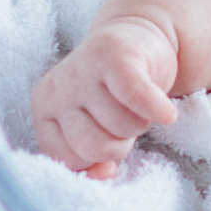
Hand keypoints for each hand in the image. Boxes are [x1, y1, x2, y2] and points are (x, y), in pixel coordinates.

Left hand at [29, 15, 180, 176]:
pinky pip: (135, 96)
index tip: (107, 137)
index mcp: (43, 109)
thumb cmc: (112, 92)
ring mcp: (82, 70)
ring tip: (135, 103)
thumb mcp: (94, 127)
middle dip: (120, 143)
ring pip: (121, 127)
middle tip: (123, 119)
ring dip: (140, 122)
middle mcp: (56, 88)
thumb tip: (105, 174)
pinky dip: (157, 109)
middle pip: (95, 148)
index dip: (95, 159)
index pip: (67, 160)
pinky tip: (167, 112)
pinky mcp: (113, 55)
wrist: (136, 36)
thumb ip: (90, 158)